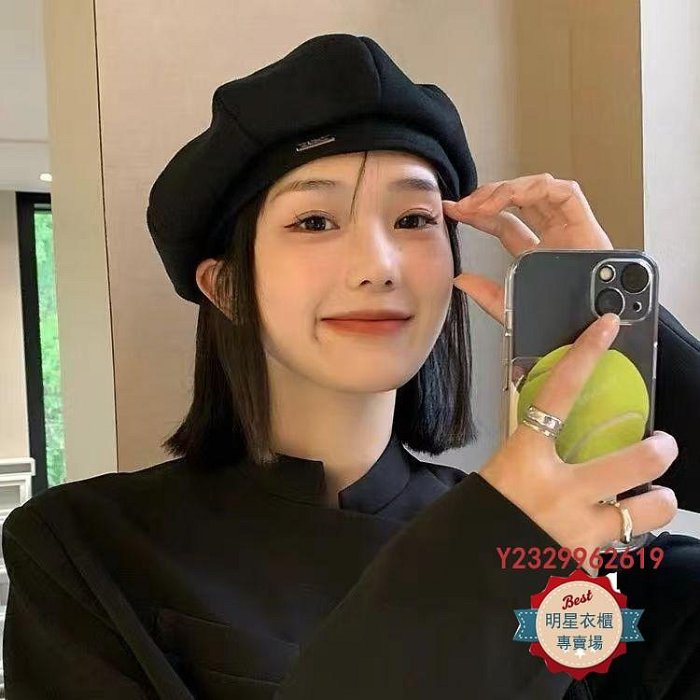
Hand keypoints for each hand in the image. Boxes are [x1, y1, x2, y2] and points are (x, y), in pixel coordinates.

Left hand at [443, 174, 612, 325]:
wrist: (588, 335)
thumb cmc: (560, 327)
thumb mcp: (511, 308)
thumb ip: (487, 294)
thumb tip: (460, 280)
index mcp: (537, 253)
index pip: (504, 224)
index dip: (479, 214)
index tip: (455, 210)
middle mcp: (555, 236)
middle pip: (520, 202)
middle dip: (490, 197)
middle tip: (465, 206)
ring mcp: (572, 230)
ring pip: (540, 190)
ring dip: (508, 190)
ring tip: (483, 205)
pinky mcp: (588, 227)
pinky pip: (566, 193)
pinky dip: (538, 189)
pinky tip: (513, 199)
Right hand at [478, 312, 677, 575]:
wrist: (463, 580)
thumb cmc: (475, 519)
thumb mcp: (496, 475)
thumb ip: (528, 455)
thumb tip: (548, 437)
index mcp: (525, 461)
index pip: (558, 394)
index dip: (584, 354)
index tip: (606, 326)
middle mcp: (559, 493)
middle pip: (634, 462)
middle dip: (658, 451)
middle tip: (661, 446)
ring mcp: (577, 533)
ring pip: (647, 513)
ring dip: (656, 505)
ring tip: (653, 501)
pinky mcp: (587, 566)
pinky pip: (617, 553)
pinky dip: (614, 546)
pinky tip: (600, 545)